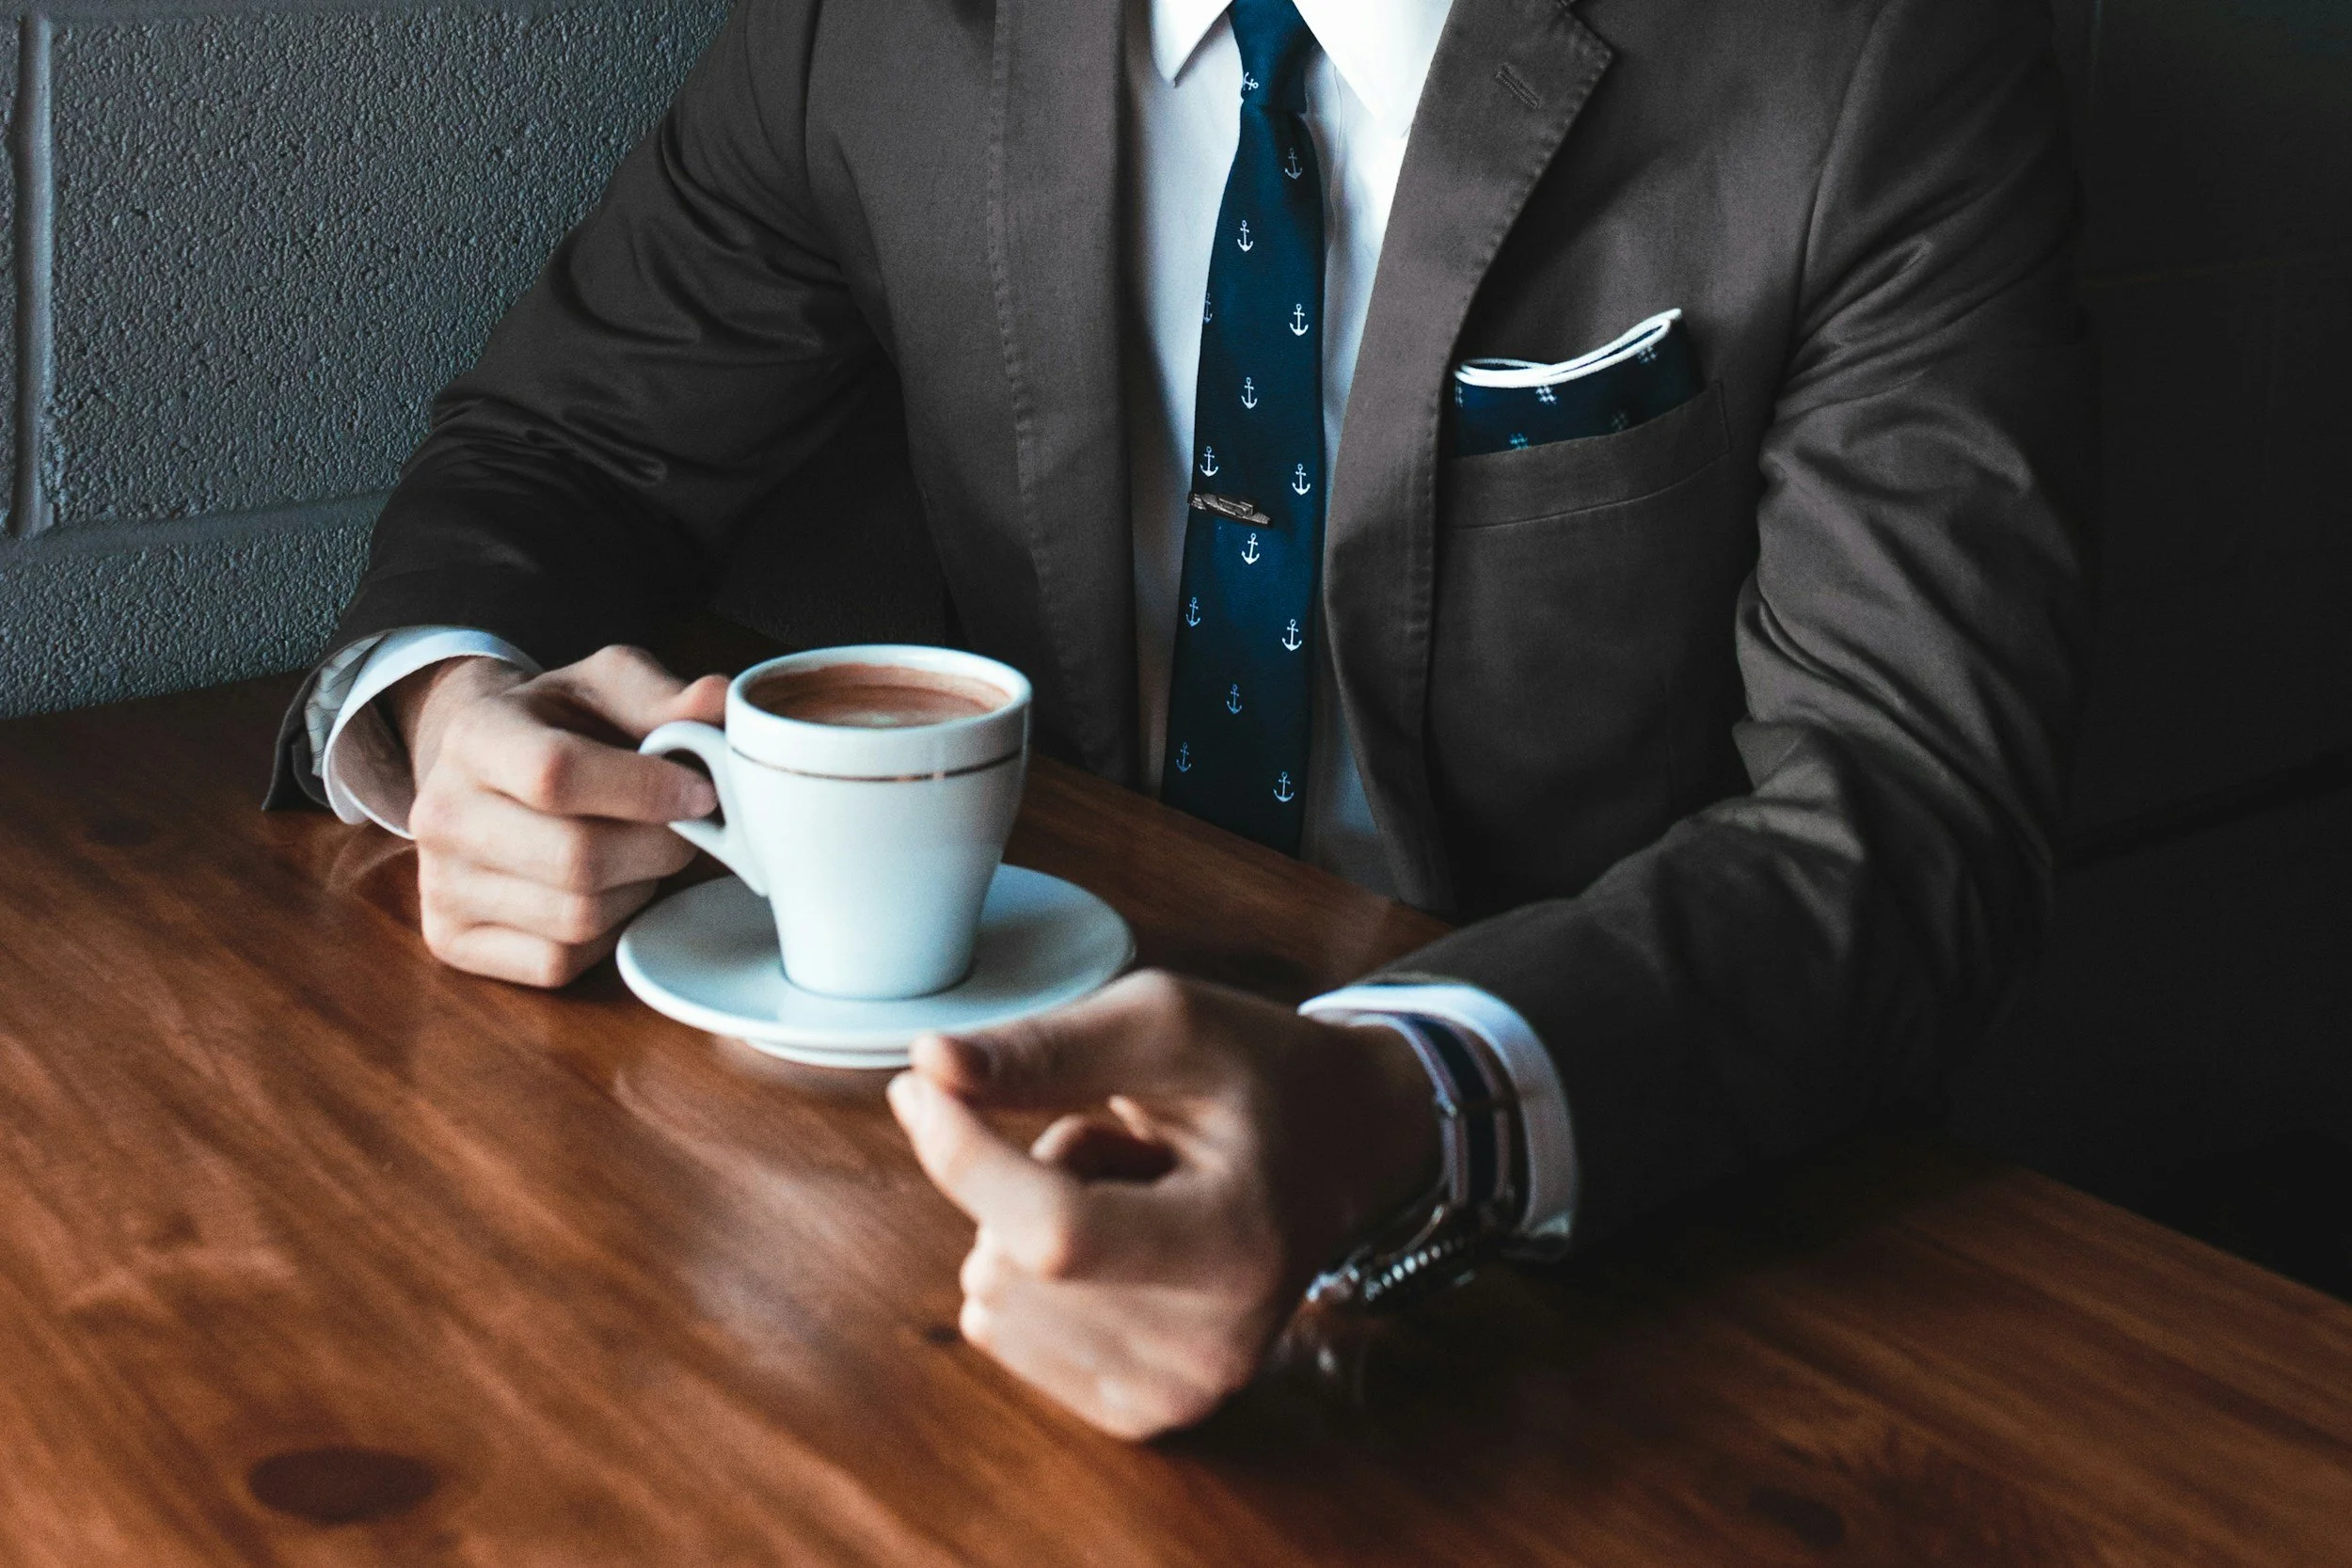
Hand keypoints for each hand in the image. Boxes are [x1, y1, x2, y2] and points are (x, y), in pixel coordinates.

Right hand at [392, 644, 727, 986]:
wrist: (486, 767)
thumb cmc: (560, 725)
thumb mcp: (606, 687)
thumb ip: (663, 696)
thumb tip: (719, 702)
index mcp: (475, 735)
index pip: (557, 773)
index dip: (647, 789)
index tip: (701, 792)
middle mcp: (440, 812)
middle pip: (578, 858)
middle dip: (658, 847)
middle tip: (684, 828)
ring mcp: (439, 883)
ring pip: (577, 917)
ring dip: (636, 889)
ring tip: (638, 853)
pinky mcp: (451, 940)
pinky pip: (557, 961)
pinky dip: (603, 935)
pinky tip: (606, 892)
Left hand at [887, 971, 1439, 1438]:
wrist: (1347, 1149)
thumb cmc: (1258, 1076)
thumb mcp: (1169, 1025)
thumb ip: (1049, 1047)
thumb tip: (929, 1064)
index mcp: (1240, 1244)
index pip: (1056, 1231)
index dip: (966, 1157)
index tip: (920, 1088)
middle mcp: (1215, 1345)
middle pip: (1009, 1264)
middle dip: (1030, 1177)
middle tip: (1127, 1149)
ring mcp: (1180, 1393)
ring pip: (993, 1298)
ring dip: (1032, 1224)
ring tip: (1132, 1192)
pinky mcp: (1143, 1413)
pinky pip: (1002, 1335)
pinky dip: (1033, 1277)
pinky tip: (1120, 1244)